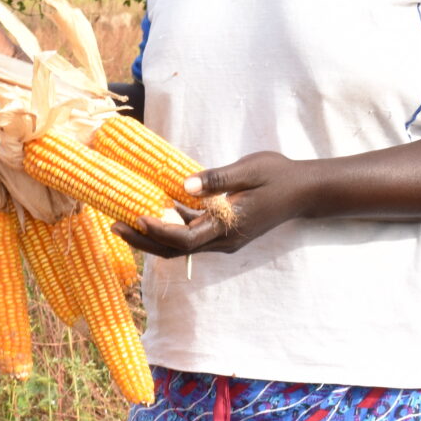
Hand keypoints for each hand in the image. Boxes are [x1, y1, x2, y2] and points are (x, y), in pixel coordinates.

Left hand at [112, 150, 316, 257]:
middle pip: (176, 249)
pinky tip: (153, 210)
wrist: (305, 191)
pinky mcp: (224, 232)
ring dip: (154, 235)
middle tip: (114, 226)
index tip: (136, 216)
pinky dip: (170, 226)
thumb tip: (185, 185)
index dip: (158, 231)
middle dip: (144, 240)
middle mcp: (223, 241)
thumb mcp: (249, 171)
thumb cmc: (278, 176)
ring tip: (124, 220)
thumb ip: (217, 179)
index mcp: (228, 228)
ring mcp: (224, 239)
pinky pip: (192, 234)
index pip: (186, 239)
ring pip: (182, 245)